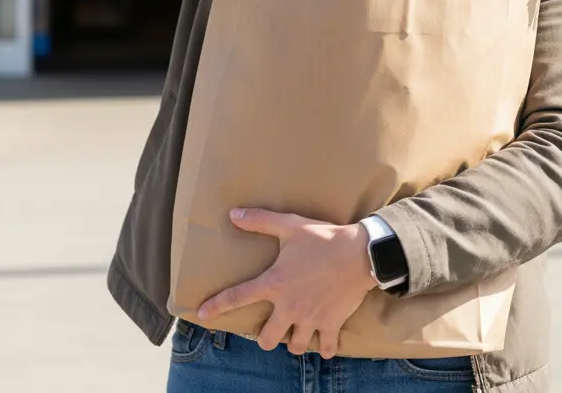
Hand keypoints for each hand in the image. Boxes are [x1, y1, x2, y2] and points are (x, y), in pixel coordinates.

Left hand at [197, 208, 376, 358]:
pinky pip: (325, 348)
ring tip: (296, 333)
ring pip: (295, 347)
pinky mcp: (331, 324)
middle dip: (267, 337)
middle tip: (272, 329)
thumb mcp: (290, 225)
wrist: (359, 253)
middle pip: (268, 338)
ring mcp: (311, 318)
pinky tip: (323, 343)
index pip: (238, 297)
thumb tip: (233, 214)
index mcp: (275, 283)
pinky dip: (324, 348)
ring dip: (294, 342)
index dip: (217, 306)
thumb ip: (260, 221)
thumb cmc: (322, 238)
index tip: (202, 314)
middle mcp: (289, 306)